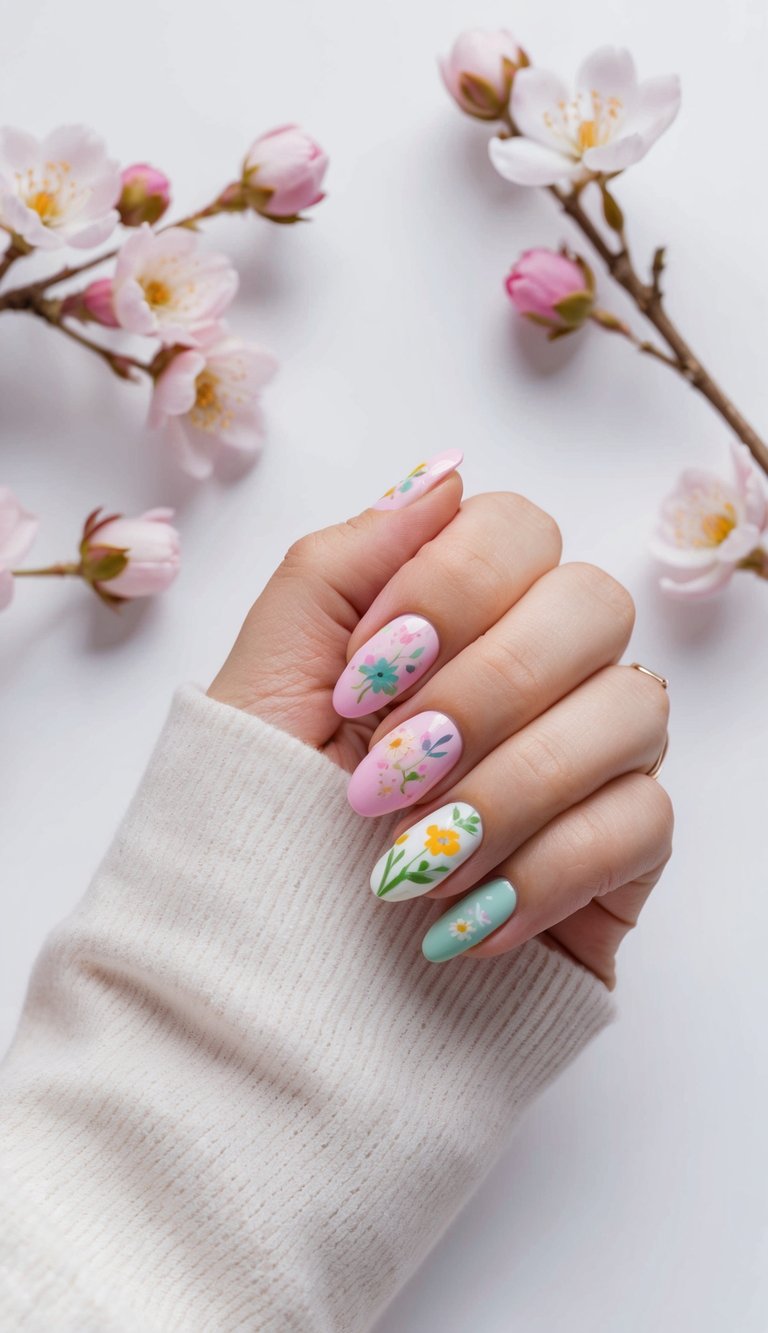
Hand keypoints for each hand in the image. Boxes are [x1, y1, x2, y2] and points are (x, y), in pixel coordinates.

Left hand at [209, 456, 671, 985]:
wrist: (278, 985)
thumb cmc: (263, 821)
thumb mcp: (267, 680)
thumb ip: (342, 564)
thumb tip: (441, 475)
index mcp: (458, 615)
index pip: (518, 529)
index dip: (451, 588)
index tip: (365, 671)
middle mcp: (540, 669)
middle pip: (591, 603)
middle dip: (483, 690)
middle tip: (386, 773)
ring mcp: (591, 756)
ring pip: (632, 708)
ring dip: (508, 789)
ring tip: (408, 866)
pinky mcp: (621, 851)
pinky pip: (644, 821)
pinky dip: (541, 871)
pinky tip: (462, 919)